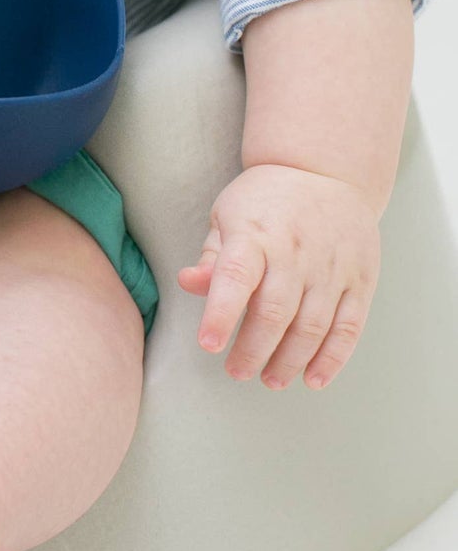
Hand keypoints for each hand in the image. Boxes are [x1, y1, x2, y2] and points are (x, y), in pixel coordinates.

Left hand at [177, 162, 379, 390]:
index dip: (221, 313)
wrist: (325, 170)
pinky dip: (332, 358)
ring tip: (270, 380)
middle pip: (274, 311)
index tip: (209, 345)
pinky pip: (348, 326)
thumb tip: (190, 283)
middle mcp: (295, 251)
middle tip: (236, 371)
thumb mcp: (228, 216)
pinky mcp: (359, 279)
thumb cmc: (266, 200)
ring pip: (312, 325)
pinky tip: (313, 378)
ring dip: (290, 360)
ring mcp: (332, 266)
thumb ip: (212, 256)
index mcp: (255, 234)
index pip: (236, 276)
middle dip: (253, 350)